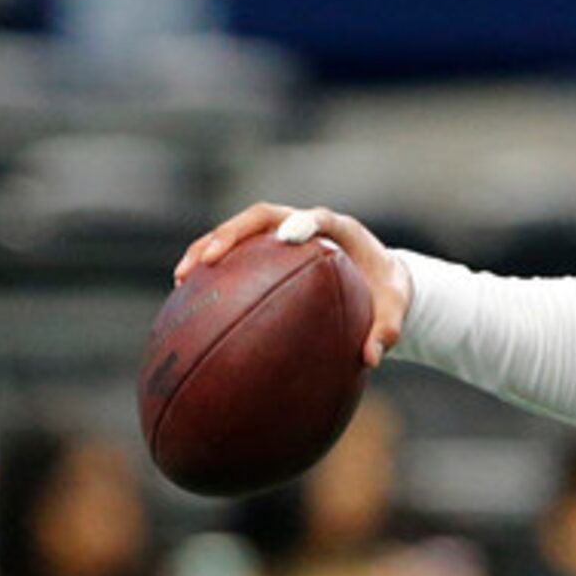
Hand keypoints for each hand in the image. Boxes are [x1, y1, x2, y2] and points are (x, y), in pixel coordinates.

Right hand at [178, 204, 412, 365]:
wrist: (379, 279)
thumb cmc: (386, 292)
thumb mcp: (394, 310)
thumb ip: (386, 330)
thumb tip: (370, 359)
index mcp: (341, 230)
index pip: (319, 218)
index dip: (301, 222)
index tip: (286, 237)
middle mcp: (305, 224)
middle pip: (263, 216)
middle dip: (232, 233)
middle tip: (209, 258)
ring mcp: (282, 234)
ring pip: (239, 232)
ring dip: (207, 248)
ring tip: (181, 277)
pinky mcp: (267, 252)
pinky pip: (234, 257)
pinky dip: (210, 272)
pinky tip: (185, 296)